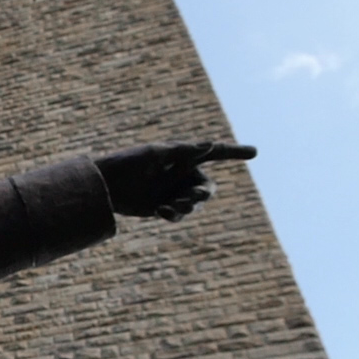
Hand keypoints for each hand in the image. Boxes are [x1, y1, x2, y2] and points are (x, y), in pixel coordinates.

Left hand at [94, 142, 256, 221]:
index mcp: (183, 156)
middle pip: (207, 188)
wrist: (104, 185)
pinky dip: (174, 214)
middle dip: (201, 194)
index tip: (254, 151)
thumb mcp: (155, 154)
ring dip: (186, 207)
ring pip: (194, 205)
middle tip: (190, 197)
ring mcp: (174, 191)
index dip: (234, 152)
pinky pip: (179, 214)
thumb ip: (182, 152)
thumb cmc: (127, 163)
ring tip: (170, 207)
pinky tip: (161, 211)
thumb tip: (210, 144)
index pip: (214, 153)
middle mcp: (182, 174)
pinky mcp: (164, 207)